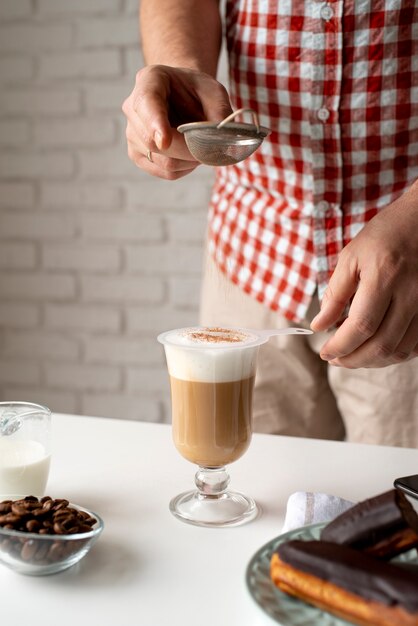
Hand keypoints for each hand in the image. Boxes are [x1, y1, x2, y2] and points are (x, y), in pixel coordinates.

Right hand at [122, 64, 231, 179]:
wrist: (183, 97)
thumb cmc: (197, 91)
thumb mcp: (214, 91)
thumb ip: (220, 111)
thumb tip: (222, 141)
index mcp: (149, 80)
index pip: (146, 103)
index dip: (154, 123)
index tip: (164, 141)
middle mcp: (132, 107)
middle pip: (154, 141)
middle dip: (187, 149)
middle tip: (211, 148)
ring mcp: (132, 134)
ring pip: (162, 160)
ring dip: (189, 160)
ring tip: (201, 147)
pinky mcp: (138, 155)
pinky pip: (165, 171)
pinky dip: (185, 168)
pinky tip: (190, 155)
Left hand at [311, 184, 417, 367]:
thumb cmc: (384, 234)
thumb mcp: (351, 257)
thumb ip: (335, 293)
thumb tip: (319, 326)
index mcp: (384, 277)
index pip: (361, 326)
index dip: (341, 346)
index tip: (324, 352)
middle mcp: (410, 293)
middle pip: (382, 345)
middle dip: (354, 360)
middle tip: (335, 359)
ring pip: (401, 350)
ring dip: (373, 361)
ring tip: (352, 356)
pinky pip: (416, 345)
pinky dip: (394, 354)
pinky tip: (377, 350)